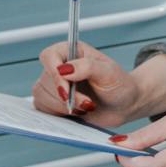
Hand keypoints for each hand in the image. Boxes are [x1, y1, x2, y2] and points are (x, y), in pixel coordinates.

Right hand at [32, 41, 161, 128]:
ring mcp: (54, 85)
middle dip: (66, 97)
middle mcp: (59, 66)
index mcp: (71, 51)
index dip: (53, 73)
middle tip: (88, 103)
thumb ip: (87, 66)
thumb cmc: (119, 84)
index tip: (67, 90)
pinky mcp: (53, 103)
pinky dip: (59, 115)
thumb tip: (63, 70)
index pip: (49, 56)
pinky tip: (77, 113)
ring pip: (41, 96)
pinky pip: (43, 109)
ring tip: (85, 107)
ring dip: (63, 107)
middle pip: (45, 81)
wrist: (124, 105)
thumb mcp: (109, 72)